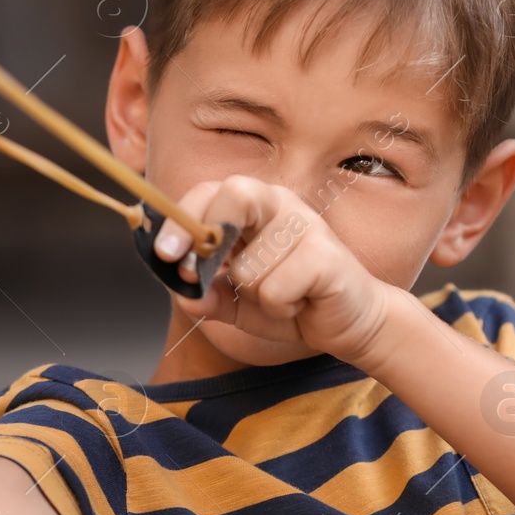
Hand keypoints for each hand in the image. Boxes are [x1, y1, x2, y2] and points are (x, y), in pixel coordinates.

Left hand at [152, 175, 397, 365]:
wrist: (351, 322)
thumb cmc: (292, 301)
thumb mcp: (237, 303)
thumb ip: (207, 296)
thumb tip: (181, 292)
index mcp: (254, 207)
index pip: (209, 192)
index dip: (181, 220)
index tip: (164, 253)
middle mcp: (281, 205)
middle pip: (235, 194)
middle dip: (209, 238)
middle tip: (202, 274)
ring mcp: (307, 226)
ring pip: (246, 267)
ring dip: (253, 295)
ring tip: (280, 296)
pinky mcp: (327, 255)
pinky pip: (273, 290)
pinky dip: (279, 309)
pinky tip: (300, 302)